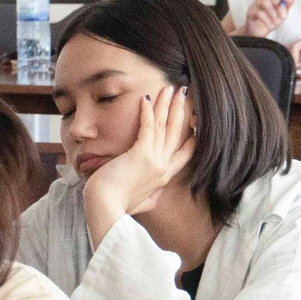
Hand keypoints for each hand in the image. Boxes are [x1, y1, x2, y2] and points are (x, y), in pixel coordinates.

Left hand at [83, 85, 195, 236]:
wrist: (106, 211)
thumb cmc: (118, 209)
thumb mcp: (143, 206)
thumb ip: (151, 198)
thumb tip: (154, 197)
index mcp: (164, 178)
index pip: (185, 153)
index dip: (191, 135)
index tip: (194, 120)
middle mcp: (163, 167)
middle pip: (176, 133)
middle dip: (180, 111)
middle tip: (183, 93)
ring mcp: (154, 160)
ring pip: (164, 127)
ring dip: (167, 105)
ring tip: (170, 88)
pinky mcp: (140, 155)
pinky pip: (147, 128)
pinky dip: (148, 112)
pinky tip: (148, 98)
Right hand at [240, 0, 293, 38]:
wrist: (260, 32)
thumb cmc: (272, 20)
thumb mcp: (283, 13)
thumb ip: (288, 4)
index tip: (289, 1)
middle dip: (280, 7)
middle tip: (284, 17)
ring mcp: (255, 4)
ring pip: (265, 2)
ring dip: (273, 13)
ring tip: (276, 22)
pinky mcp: (250, 11)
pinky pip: (259, 13)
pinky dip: (267, 20)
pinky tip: (270, 26)